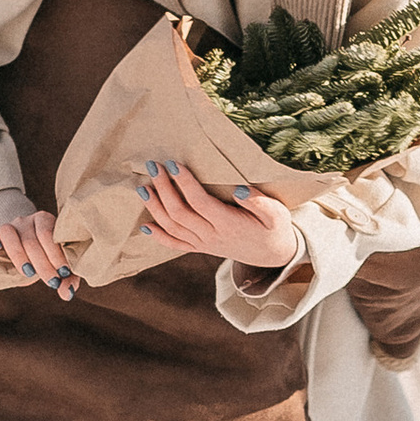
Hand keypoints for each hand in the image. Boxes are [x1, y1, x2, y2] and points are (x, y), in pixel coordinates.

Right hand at [0, 203, 74, 299]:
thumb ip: (67, 278)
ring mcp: (8, 226)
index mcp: (45, 222)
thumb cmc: (46, 259)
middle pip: (31, 239)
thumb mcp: (58, 267)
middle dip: (42, 263)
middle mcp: (26, 221)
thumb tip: (67, 293)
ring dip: (19, 256)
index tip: (63, 272)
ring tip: (29, 272)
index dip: (56, 254)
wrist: (28, 252)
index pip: (49, 234)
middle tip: (51, 281)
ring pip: (8, 234)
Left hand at [135, 158, 303, 271]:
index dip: (185, 183)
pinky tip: (145, 226)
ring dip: (156, 208)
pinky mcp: (202, 248)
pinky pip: (176, 245)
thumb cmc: (275, 228)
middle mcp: (213, 236)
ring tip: (143, 187)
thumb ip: (259, 202)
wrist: (273, 256)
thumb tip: (240, 189)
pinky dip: (159, 237)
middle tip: (153, 167)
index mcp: (230, 224)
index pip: (200, 202)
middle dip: (164, 189)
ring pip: (173, 228)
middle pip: (180, 213)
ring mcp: (205, 244)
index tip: (174, 164)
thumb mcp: (276, 214)